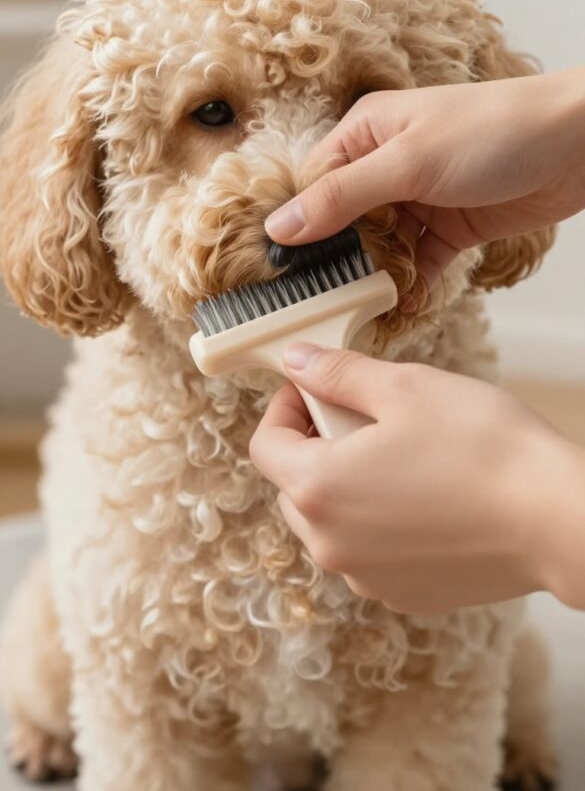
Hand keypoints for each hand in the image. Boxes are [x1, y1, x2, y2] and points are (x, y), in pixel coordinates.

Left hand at [250, 344, 584, 612]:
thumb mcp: (404, 388)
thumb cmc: (484, 448)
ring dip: (345, 487)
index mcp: (318, 488)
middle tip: (361, 415)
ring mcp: (366, 578)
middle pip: (292, 487)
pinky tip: (425, 496)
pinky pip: (367, 553)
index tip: (314, 387)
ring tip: (399, 456)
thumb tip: (296, 361)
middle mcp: (330, 545)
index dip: (285, 407)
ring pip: (329, 523)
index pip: (264, 445)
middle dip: (315, 446)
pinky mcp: (404, 594)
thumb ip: (338, 374)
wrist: (555, 519)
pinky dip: (377, 524)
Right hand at [265, 69, 584, 285]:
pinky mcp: (451, 226)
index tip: (285, 272)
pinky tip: (402, 307)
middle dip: (337, 259)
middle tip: (320, 300)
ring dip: (374, 276)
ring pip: (380, 246)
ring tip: (359, 308)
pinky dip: (410, 284)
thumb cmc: (495, 130)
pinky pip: (418, 262)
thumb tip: (282, 226)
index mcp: (367, 133)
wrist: (577, 145)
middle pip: (344, 221)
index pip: (314, 184)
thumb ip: (342, 197)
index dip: (299, 227)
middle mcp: (387, 164)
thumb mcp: (408, 162)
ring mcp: (420, 197)